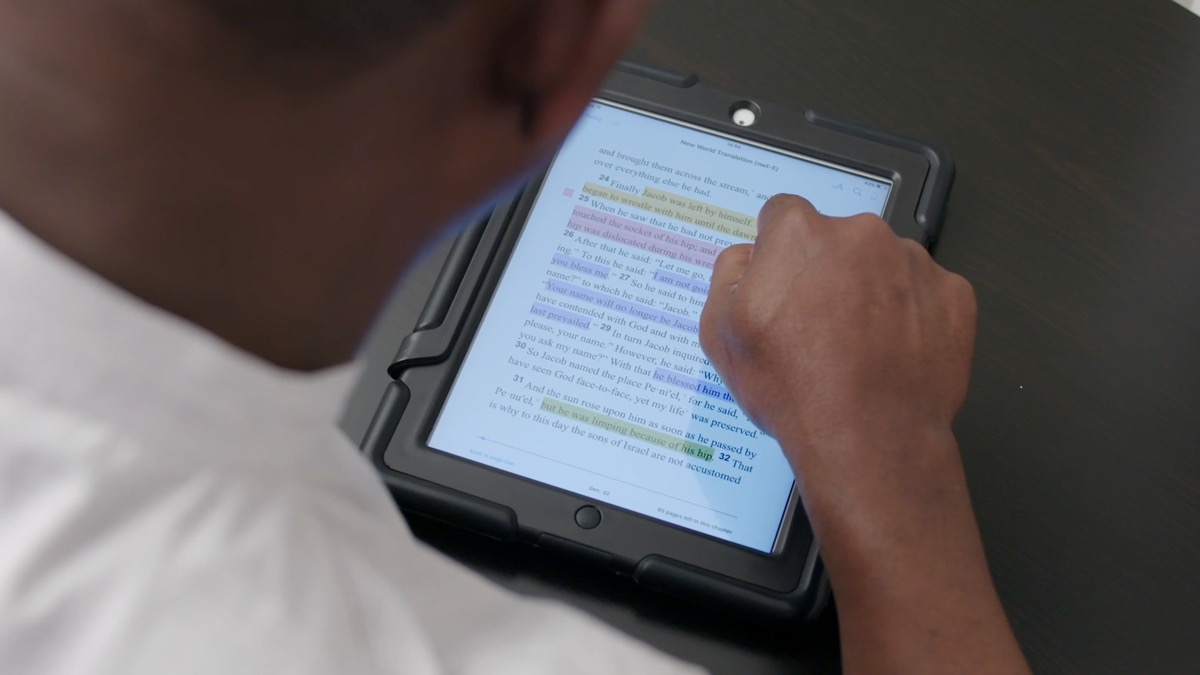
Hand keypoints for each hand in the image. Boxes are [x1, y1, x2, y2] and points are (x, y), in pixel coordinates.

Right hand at [700, 195, 1027, 673]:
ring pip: (884, 265)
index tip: (782, 283)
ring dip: (871, 292)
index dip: (778, 251)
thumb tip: (746, 257)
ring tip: (857, 348)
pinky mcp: (954, 295)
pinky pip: (926, 294)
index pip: (782, 215)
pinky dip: (911, 317)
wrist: (869, 440)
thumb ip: (729, 275)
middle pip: (838, 239)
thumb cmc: (795, 390)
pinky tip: (891, 354)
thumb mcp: (721, 333)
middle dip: (827, 271)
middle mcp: (861, 235)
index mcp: (800, 234)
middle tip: (818, 325)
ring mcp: (913, 263)